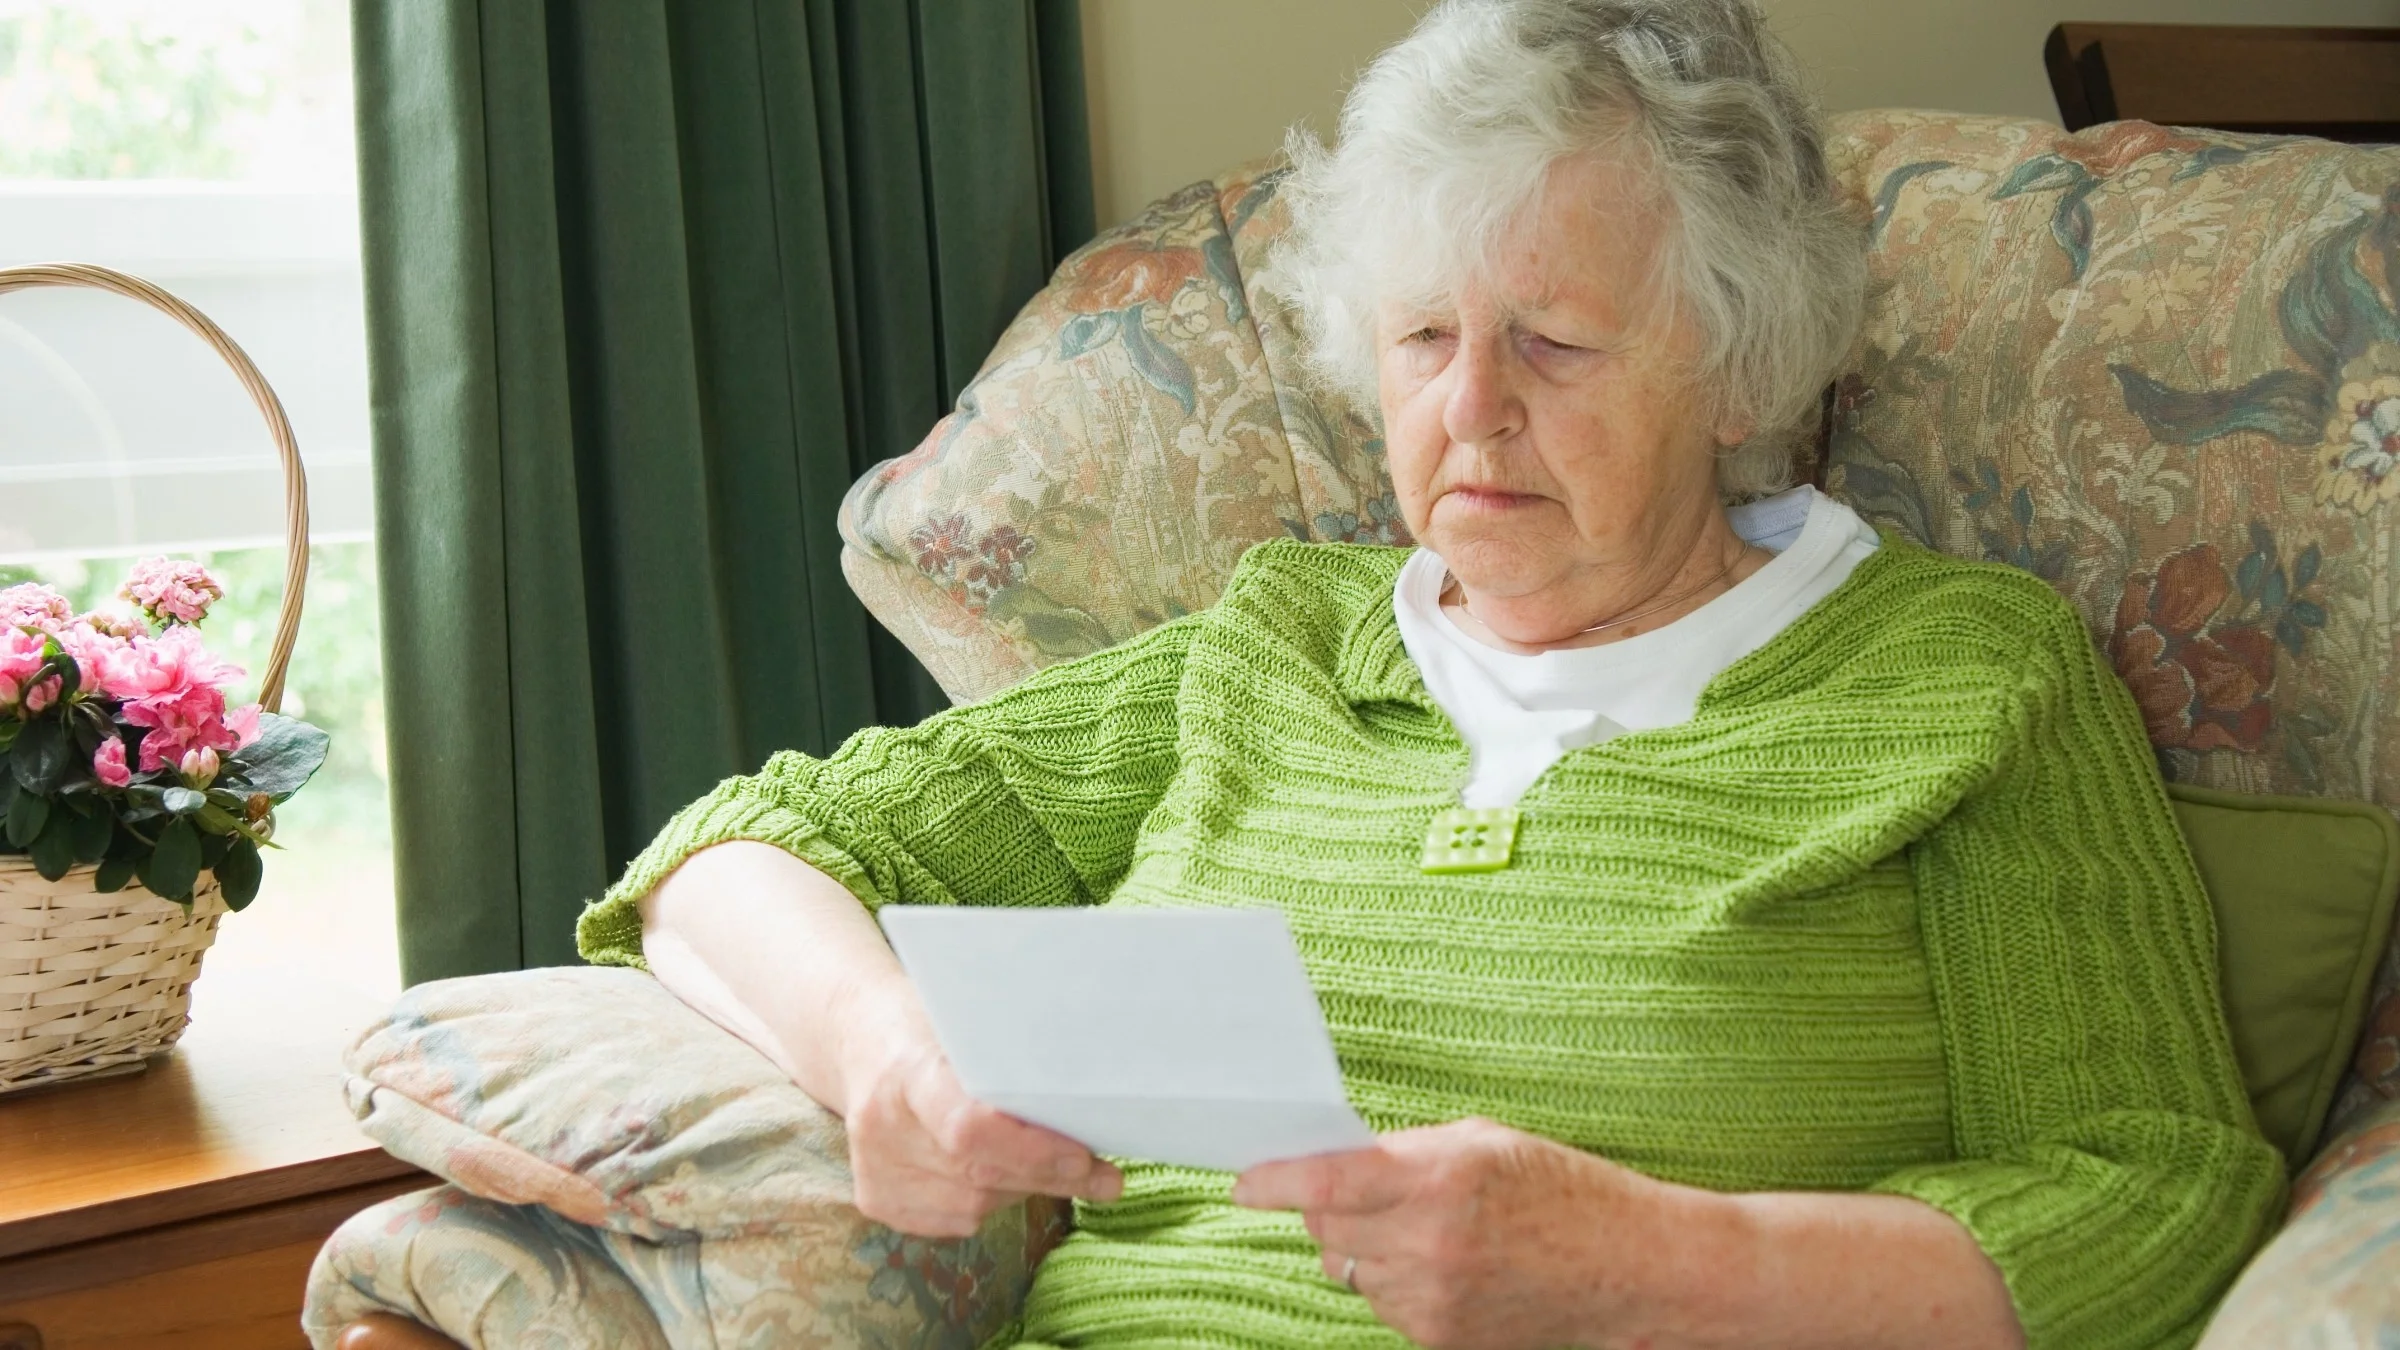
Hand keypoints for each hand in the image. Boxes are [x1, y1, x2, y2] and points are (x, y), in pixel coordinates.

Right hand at [840, 1035, 1122, 1237]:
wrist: (858, 1037)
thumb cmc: (930, 1023)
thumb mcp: (969, 1023)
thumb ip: (1014, 1064)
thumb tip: (1090, 1104)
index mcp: (906, 1070)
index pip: (967, 1128)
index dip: (1030, 1151)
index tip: (1082, 1156)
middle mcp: (882, 1127)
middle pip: (979, 1173)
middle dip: (1049, 1177)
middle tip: (1102, 1176)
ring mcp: (874, 1169)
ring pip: (974, 1204)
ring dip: (1024, 1188)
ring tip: (1050, 1163)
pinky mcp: (876, 1199)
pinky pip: (955, 1219)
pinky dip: (991, 1202)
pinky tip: (1001, 1173)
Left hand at [1232, 1117, 1695, 1349]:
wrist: (1634, 1269)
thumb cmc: (1564, 1191)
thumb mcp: (1483, 1144)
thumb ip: (1405, 1153)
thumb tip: (1335, 1165)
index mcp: (1439, 1178)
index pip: (1326, 1184)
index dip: (1273, 1182)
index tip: (1245, 1183)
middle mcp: (1429, 1243)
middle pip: (1325, 1229)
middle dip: (1327, 1208)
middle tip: (1366, 1194)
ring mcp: (1433, 1300)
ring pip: (1349, 1270)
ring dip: (1365, 1248)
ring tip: (1429, 1232)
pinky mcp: (1441, 1340)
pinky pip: (1383, 1305)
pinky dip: (1397, 1283)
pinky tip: (1448, 1268)